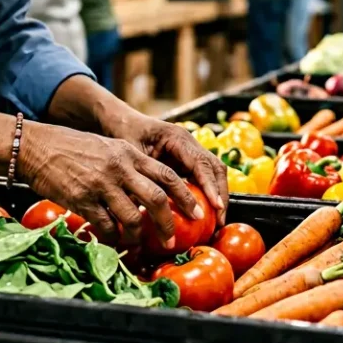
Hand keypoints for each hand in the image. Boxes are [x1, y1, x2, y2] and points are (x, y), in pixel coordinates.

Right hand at [16, 121, 207, 246]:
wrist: (37, 147)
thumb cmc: (72, 148)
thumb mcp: (108, 148)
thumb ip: (129, 165)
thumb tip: (150, 190)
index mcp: (129, 153)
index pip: (167, 175)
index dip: (186, 197)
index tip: (198, 213)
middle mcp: (119, 167)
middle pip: (156, 199)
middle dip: (168, 224)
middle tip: (172, 241)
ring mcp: (101, 184)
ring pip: (133, 218)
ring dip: (139, 237)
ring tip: (138, 244)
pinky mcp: (82, 200)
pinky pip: (106, 226)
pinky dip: (114, 239)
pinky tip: (114, 242)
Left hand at [108, 114, 228, 224]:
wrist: (122, 121)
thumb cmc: (125, 132)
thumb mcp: (131, 153)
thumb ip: (141, 175)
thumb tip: (147, 206)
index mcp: (177, 138)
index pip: (201, 163)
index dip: (211, 185)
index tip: (217, 206)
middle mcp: (189, 144)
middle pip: (215, 168)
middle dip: (220, 193)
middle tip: (220, 219)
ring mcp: (189, 152)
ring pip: (213, 173)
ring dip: (217, 195)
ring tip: (217, 221)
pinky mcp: (186, 162)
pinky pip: (202, 178)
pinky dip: (206, 195)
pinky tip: (204, 213)